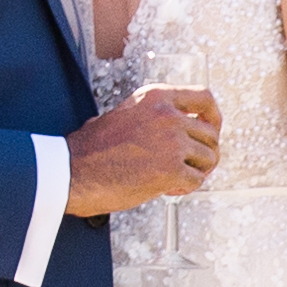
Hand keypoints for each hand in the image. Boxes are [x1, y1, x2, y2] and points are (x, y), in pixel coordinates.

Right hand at [63, 85, 217, 215]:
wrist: (73, 170)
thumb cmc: (91, 148)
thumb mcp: (124, 114)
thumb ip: (152, 115)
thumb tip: (177, 128)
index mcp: (156, 97)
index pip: (204, 98)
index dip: (213, 116)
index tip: (211, 129)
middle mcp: (168, 115)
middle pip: (210, 133)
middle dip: (205, 151)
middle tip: (192, 164)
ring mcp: (172, 142)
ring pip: (208, 158)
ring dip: (197, 171)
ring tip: (177, 178)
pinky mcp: (171, 170)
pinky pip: (196, 181)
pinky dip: (186, 187)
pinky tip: (168, 189)